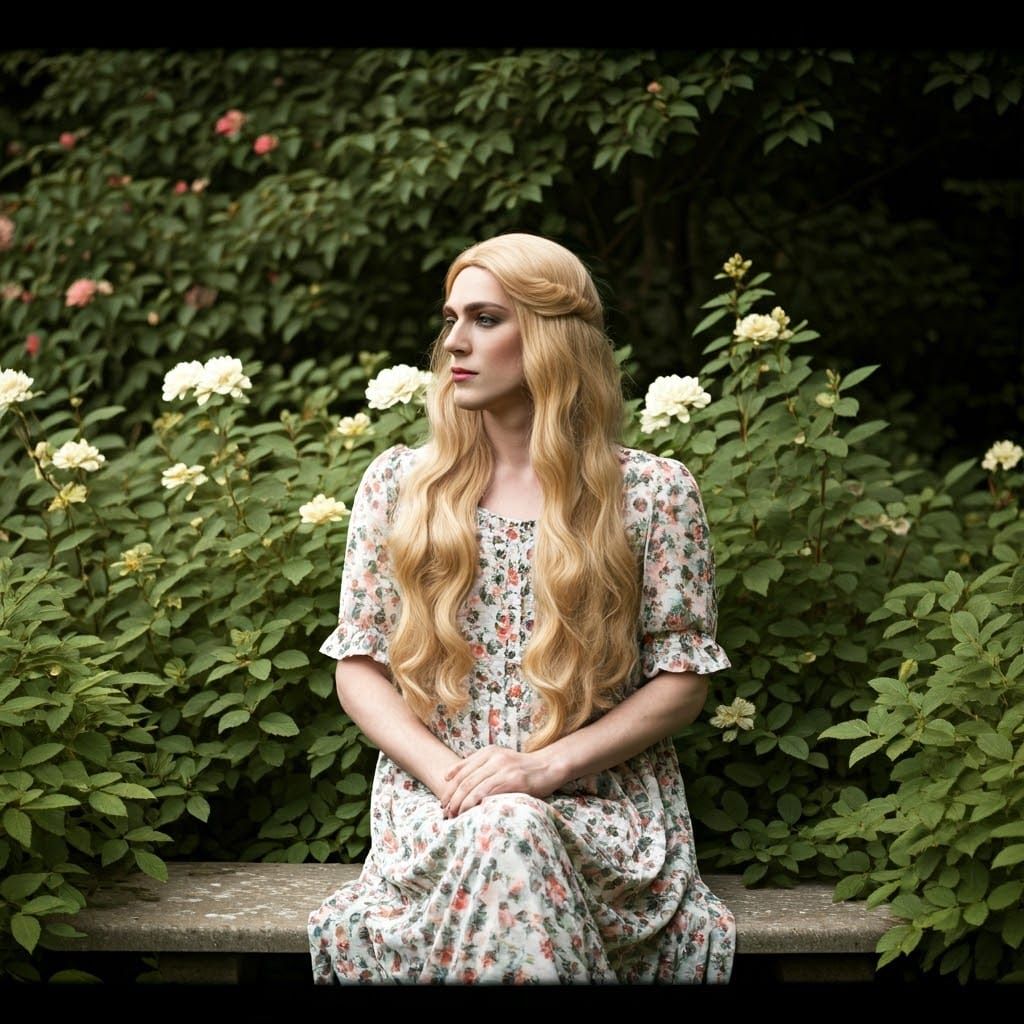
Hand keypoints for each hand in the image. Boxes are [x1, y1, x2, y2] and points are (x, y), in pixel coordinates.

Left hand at [439, 744, 563, 818]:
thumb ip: (478, 766)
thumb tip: (449, 777)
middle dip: (452, 798)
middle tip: (445, 812)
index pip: (461, 770)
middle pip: (465, 779)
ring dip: (460, 803)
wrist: (548, 767)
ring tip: (453, 815)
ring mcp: (503, 768)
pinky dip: (474, 803)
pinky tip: (468, 812)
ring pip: (473, 786)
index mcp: (489, 751)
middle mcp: (494, 757)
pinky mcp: (513, 780)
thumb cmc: (522, 768)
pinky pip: (487, 792)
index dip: (449, 787)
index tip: (443, 801)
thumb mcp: (499, 760)